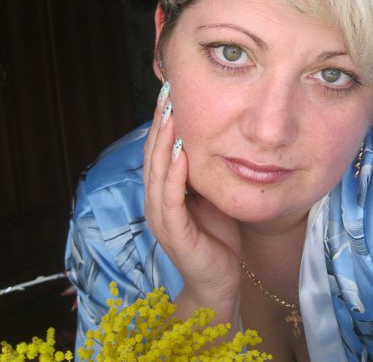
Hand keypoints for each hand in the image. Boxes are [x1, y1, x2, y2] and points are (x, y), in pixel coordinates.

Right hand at [143, 84, 241, 321]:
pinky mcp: (174, 233)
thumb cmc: (216, 238)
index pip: (160, 150)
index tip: (171, 92)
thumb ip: (204, 173)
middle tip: (166, 91)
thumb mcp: (210, 197)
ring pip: (157, 172)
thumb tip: (213, 141)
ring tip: (169, 113)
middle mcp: (157, 201)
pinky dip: (174, 174)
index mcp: (164, 192)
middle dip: (159, 122)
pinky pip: (171, 199)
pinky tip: (180, 152)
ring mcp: (162, 218)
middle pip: (153, 155)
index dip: (163, 121)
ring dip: (163, 142)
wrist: (218, 281)